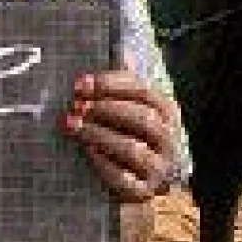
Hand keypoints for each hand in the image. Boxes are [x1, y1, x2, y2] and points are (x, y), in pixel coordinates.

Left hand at [61, 61, 178, 202]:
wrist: (136, 182)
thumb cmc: (126, 134)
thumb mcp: (127, 106)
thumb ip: (123, 83)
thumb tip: (122, 49)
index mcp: (167, 112)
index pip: (142, 91)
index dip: (109, 85)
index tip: (79, 83)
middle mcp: (169, 139)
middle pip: (141, 118)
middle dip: (104, 109)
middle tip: (74, 105)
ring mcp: (159, 168)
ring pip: (132, 149)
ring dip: (98, 134)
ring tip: (72, 126)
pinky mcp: (144, 192)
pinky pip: (124, 179)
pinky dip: (103, 164)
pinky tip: (85, 152)